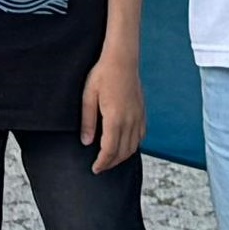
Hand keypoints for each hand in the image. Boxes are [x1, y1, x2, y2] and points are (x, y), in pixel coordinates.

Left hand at [79, 45, 144, 171]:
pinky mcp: (142, 113)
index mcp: (115, 118)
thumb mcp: (88, 96)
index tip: (95, 169)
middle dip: (111, 163)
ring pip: (133, 147)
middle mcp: (129, 121)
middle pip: (122, 152)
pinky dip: (133, 146)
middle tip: (100, 167)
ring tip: (110, 160)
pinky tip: (124, 146)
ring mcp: (138, 117)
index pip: (109, 150)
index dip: (102, 163)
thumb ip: (88, 121)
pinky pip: (140, 136)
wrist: (122, 60)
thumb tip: (86, 142)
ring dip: (122, 157)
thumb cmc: (102, 75)